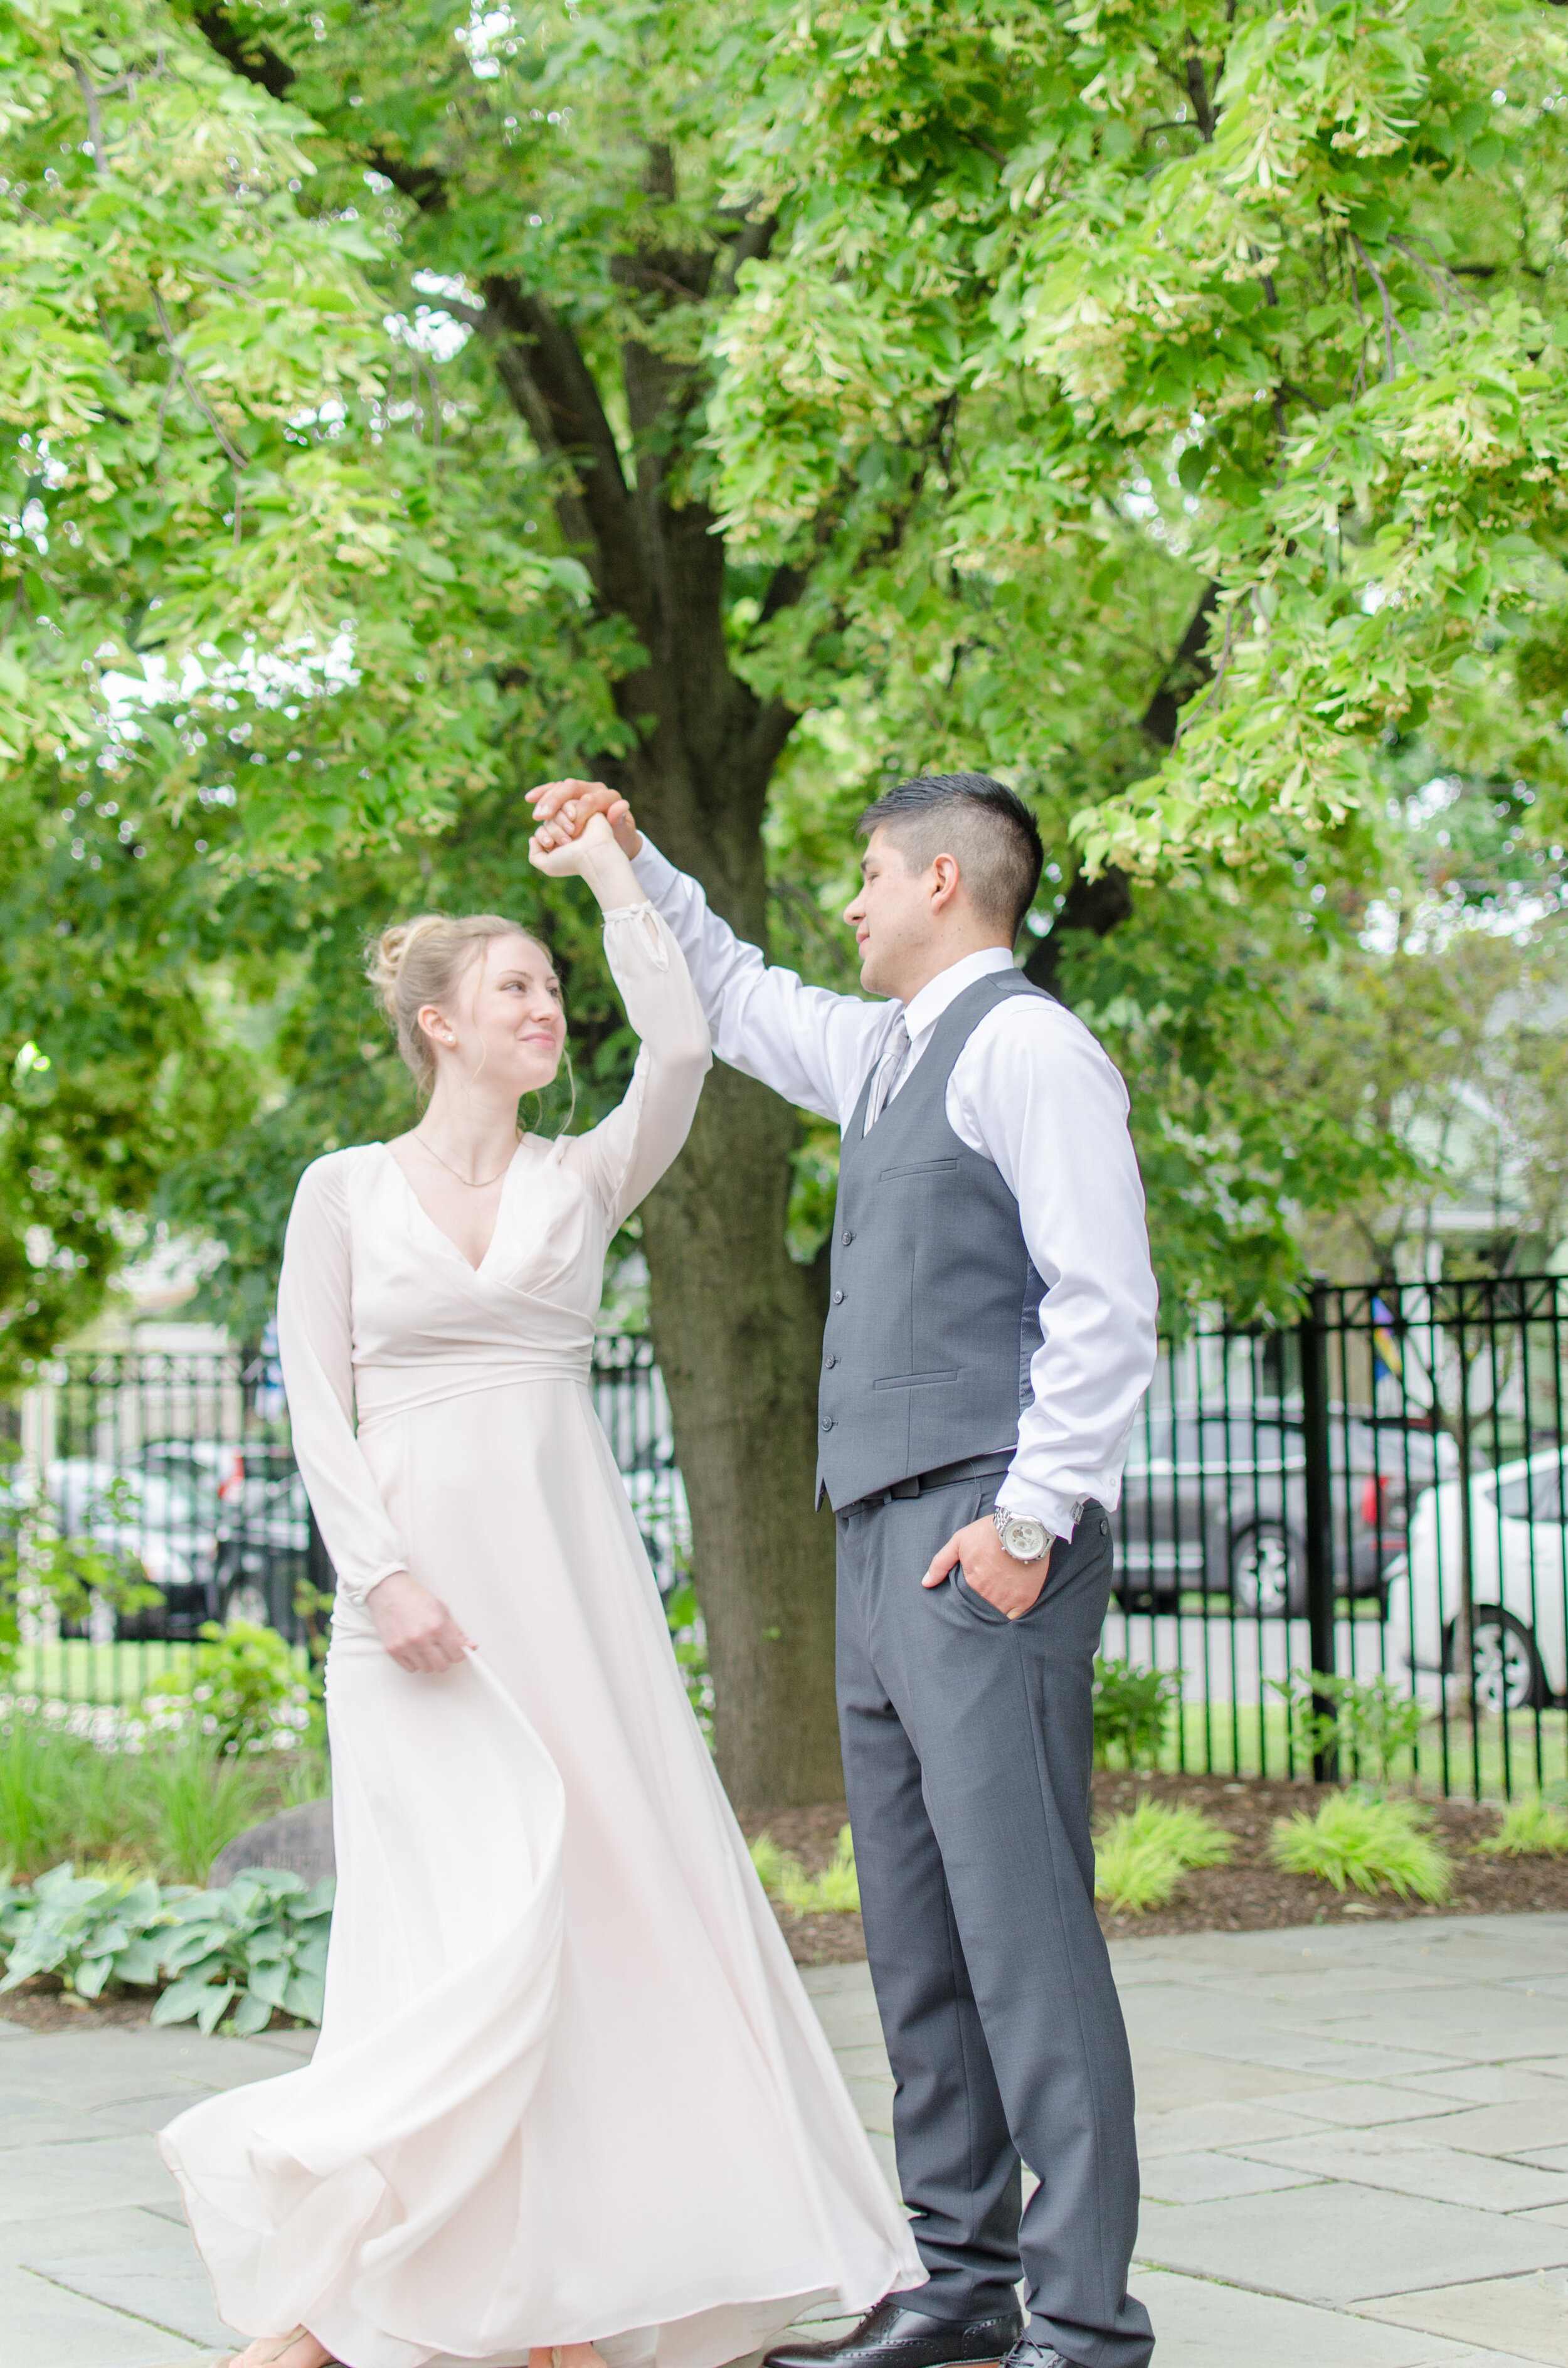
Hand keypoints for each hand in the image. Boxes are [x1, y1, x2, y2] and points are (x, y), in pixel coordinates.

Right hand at [368, 1569, 472, 1672]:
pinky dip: (415, 1662)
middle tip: (443, 1650)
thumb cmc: (415, 1598)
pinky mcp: (393, 1650)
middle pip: (442, 1666)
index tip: (456, 1650)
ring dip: (430, 1661)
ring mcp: (406, 1646)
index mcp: (437, 1626)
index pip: (457, 1654)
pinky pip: (411, 1668)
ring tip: (427, 1647)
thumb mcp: (442, 1610)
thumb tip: (470, 1646)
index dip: (459, 1653)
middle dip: (446, 1659)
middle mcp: (421, 1638)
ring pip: (427, 1669)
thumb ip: (457, 1631)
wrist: (390, 1592)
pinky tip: (416, 1650)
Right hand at [527, 777, 641, 858]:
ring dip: (545, 798)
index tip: (572, 832)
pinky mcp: (569, 796)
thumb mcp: (623, 833)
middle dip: (555, 801)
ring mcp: (580, 791)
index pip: (590, 799)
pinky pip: (553, 790)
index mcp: (608, 797)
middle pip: (571, 787)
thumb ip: (620, 820)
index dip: (579, 814)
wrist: (614, 839)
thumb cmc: (619, 839)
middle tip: (542, 816)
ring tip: (537, 815)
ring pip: (559, 787)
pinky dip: (541, 793)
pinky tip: (529, 798)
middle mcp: (593, 789)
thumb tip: (622, 805)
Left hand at [528, 809, 615, 877]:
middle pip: (547, 819)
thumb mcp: (548, 866)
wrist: (592, 856)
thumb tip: (532, 839)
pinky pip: (568, 801)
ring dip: (560, 823)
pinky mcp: (588, 808)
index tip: (550, 844)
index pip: (541, 829)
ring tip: (571, 834)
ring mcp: (578, 819)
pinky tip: (577, 824)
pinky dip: (569, 813)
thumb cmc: (573, 862)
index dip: (542, 835)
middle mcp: (569, 830)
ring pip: (556, 810)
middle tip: (565, 842)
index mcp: (561, 841)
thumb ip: (534, 856)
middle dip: (553, 830)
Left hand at [923, 1516, 1051, 1619]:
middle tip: (980, 1602)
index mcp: (971, 1583)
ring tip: (992, 1607)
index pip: (964, 1602)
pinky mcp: (1025, 1599)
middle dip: (977, 1609)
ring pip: (995, 1616)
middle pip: (979, 1610)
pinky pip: (1014, 1618)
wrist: (1022, 1527)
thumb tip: (926, 1583)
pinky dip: (1009, 1617)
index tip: (968, 1597)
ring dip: (992, 1614)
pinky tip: (1007, 1611)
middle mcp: (988, 1595)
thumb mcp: (959, 1541)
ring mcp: (1008, 1599)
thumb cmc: (989, 1532)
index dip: (965, 1601)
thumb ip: (940, 1563)